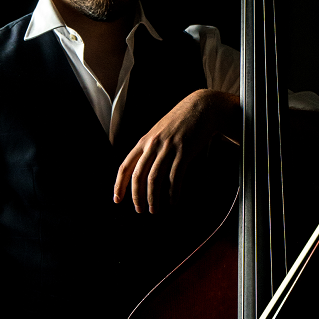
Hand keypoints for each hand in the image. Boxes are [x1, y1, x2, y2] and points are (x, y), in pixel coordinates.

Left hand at [114, 89, 239, 213]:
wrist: (201, 107)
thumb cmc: (182, 121)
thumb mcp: (160, 132)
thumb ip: (151, 147)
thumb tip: (145, 168)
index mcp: (144, 141)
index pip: (125, 167)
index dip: (119, 185)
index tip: (117, 199)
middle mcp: (152, 145)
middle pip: (138, 176)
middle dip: (137, 197)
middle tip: (140, 210)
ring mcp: (168, 148)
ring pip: (154, 179)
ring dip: (154, 198)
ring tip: (155, 209)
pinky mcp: (184, 151)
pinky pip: (175, 177)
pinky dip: (173, 193)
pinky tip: (173, 201)